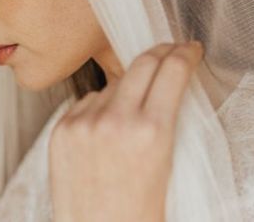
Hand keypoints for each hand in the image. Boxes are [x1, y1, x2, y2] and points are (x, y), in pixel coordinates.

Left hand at [49, 41, 203, 221]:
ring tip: (132, 119)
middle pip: (143, 62)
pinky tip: (106, 133)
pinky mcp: (63, 128)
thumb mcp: (169, 165)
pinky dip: (100, 107)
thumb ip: (167, 120)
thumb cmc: (140, 213)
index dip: (185, 53)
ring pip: (114, 83)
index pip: (172, 70)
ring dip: (128, 88)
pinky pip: (88, 101)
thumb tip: (170, 81)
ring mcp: (85, 123)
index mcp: (152, 133)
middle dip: (162, 52)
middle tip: (171, 51)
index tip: (191, 48)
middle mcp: (116, 122)